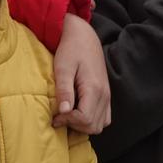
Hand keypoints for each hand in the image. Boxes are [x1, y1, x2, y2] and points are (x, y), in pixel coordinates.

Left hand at [52, 14, 110, 133]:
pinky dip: (92, 120)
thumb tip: (64, 112)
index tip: (55, 115)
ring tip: (69, 115)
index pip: (85, 119)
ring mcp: (107, 95)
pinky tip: (78, 112)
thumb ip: (64, 90)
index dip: (68, 121)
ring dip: (84, 125)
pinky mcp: (106, 94)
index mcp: (94, 88)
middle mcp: (104, 94)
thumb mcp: (63, 68)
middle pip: (94, 126)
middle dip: (75, 126)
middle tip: (60, 116)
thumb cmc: (71, 50)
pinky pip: (104, 118)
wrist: (84, 36)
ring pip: (100, 125)